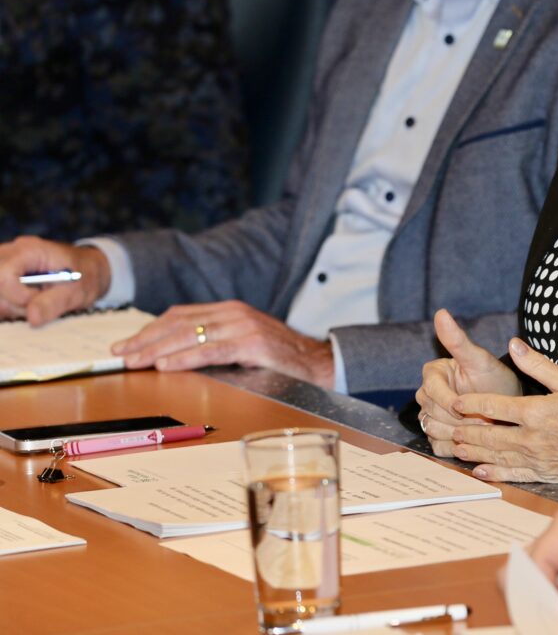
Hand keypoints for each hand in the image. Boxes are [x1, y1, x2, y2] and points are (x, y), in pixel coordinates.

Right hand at [0, 237, 111, 324]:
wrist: (89, 271)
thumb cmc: (85, 276)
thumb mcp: (76, 291)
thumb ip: (54, 303)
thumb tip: (32, 318)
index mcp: (29, 250)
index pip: (3, 275)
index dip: (18, 296)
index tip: (38, 301)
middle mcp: (11, 253)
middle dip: (13, 302)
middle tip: (37, 303)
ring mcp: (4, 265)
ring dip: (12, 306)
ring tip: (37, 302)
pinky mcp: (3, 278)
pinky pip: (0, 298)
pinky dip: (10, 306)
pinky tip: (28, 304)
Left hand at [109, 300, 335, 386]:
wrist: (318, 364)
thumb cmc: (278, 359)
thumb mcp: (242, 344)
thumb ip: (213, 343)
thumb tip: (170, 356)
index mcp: (230, 310)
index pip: (180, 316)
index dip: (149, 330)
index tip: (126, 345)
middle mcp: (235, 313)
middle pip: (179, 324)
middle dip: (145, 340)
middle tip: (121, 355)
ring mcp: (245, 326)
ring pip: (190, 335)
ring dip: (157, 350)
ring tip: (135, 363)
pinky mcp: (253, 344)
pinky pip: (211, 351)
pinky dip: (185, 358)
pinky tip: (165, 366)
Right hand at [417, 309, 519, 455]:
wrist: (509, 403)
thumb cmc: (495, 378)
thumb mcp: (480, 359)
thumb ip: (458, 340)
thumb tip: (441, 312)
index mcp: (432, 374)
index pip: (434, 392)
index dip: (453, 402)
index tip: (475, 406)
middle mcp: (426, 395)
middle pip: (432, 414)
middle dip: (460, 419)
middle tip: (486, 420)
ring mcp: (430, 416)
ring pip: (433, 431)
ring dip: (459, 434)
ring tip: (483, 429)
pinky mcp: (437, 436)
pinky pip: (438, 447)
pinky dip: (456, 447)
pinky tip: (475, 442)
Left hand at [449, 338, 557, 483]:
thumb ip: (538, 364)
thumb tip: (514, 345)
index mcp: (536, 411)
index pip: (494, 406)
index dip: (472, 403)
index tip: (457, 401)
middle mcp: (532, 437)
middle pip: (488, 434)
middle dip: (466, 430)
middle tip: (449, 427)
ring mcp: (536, 458)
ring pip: (496, 455)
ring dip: (473, 451)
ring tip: (456, 447)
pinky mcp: (544, 473)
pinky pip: (513, 474)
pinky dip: (493, 472)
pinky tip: (480, 471)